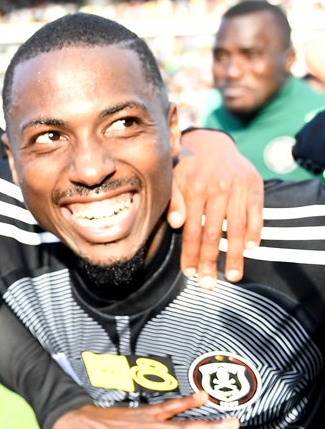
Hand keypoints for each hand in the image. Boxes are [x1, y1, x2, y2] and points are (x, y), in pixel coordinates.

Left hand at [169, 129, 263, 287]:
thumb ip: (172, 201)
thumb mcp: (172, 179)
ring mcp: (237, 187)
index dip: (191, 254)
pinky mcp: (254, 185)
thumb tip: (176, 223)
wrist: (211, 143)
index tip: (189, 273)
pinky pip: (256, 213)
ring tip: (232, 276)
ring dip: (235, 255)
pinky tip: (251, 249)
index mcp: (193, 189)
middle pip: (213, 234)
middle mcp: (216, 189)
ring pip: (236, 228)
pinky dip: (256, 231)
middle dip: (210, 262)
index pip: (192, 230)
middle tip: (208, 285)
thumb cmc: (186, 167)